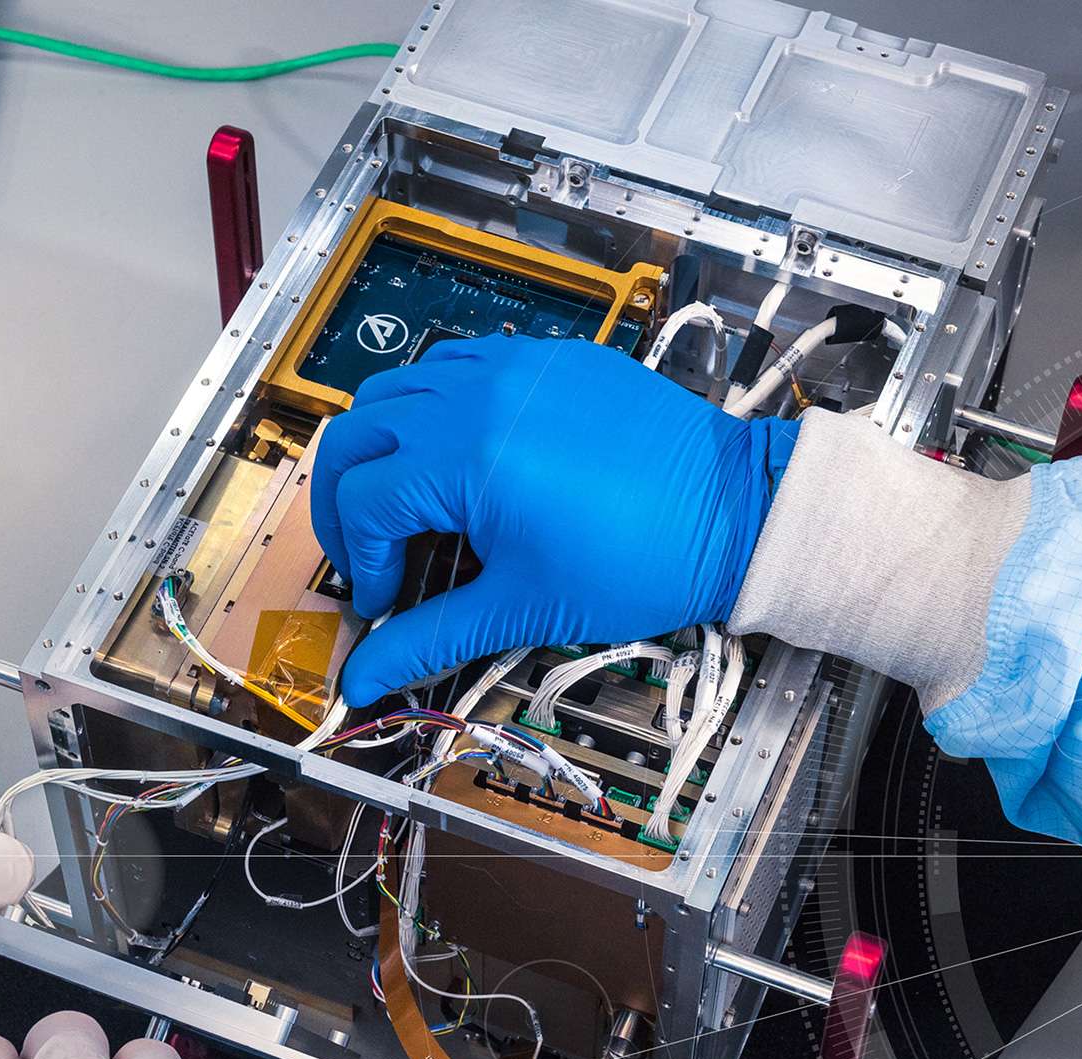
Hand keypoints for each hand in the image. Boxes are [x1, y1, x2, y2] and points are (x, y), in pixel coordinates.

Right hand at [310, 335, 795, 705]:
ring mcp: (513, 367)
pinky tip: (458, 459)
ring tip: (406, 503)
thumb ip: (431, 639)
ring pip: (398, 386)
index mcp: (469, 457)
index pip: (364, 500)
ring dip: (382, 445)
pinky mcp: (546, 359)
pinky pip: (457, 364)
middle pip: (356, 430)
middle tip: (369, 549)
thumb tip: (368, 676)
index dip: (363, 561)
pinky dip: (434, 407)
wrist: (736, 515)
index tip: (388, 599)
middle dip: (346, 498)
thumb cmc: (646, 559)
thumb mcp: (525, 607)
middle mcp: (480, 396)